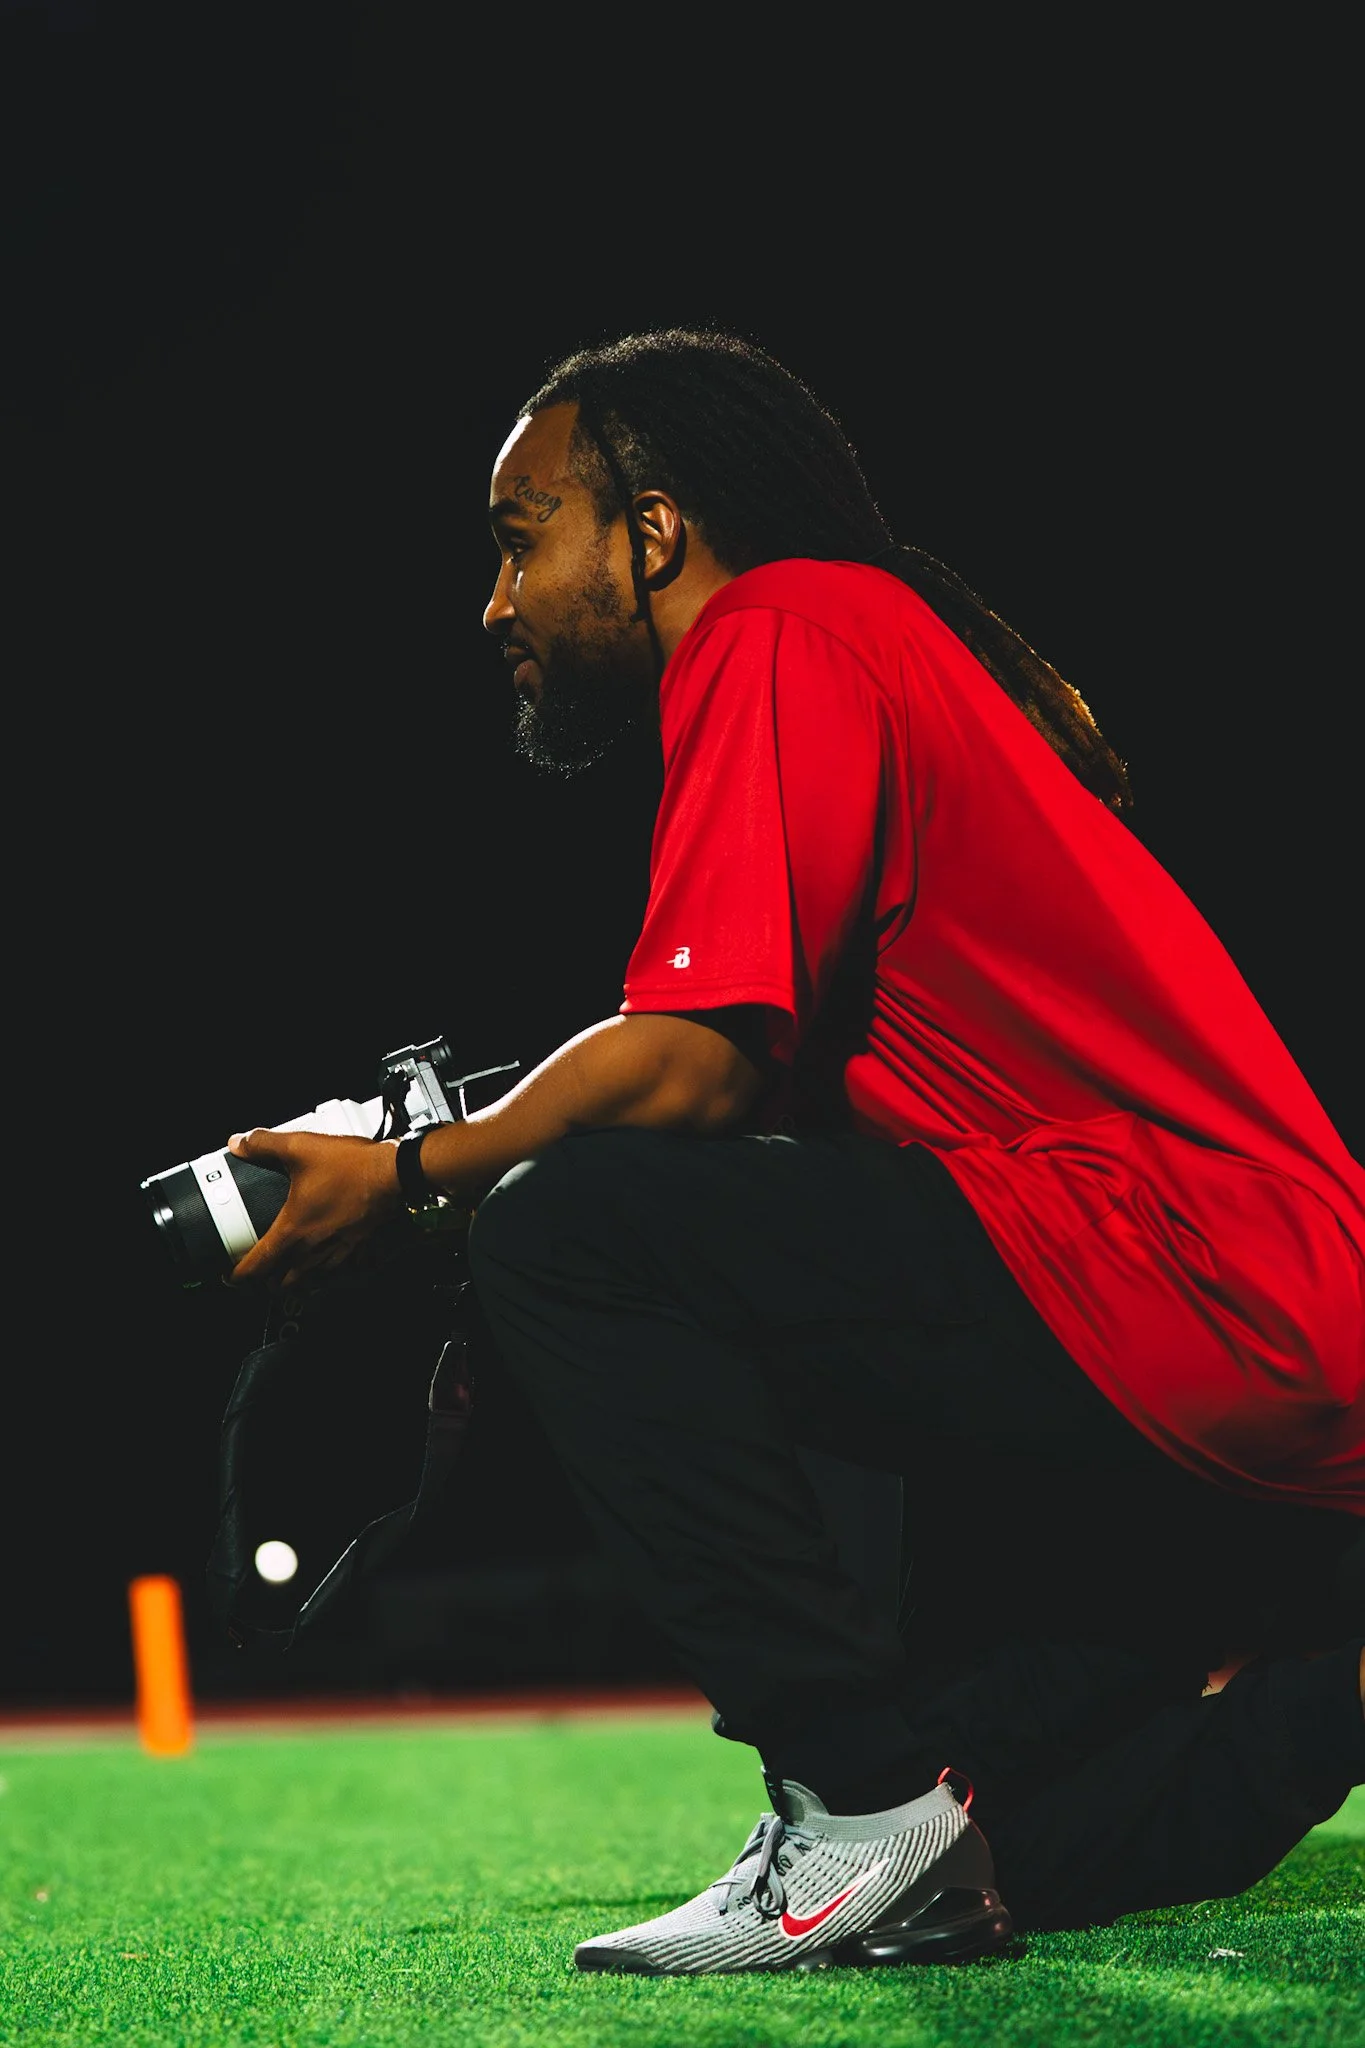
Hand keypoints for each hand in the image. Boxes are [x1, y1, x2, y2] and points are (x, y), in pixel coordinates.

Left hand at [225, 1127, 404, 1288]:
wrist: (394, 1172)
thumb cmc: (352, 1166)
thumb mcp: (300, 1148)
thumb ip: (264, 1144)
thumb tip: (239, 1143)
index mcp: (294, 1229)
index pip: (259, 1264)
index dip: (241, 1275)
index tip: (232, 1278)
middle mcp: (314, 1245)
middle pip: (285, 1279)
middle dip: (268, 1282)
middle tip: (258, 1278)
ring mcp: (338, 1246)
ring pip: (311, 1276)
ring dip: (295, 1278)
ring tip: (286, 1275)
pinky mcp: (357, 1242)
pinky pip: (337, 1265)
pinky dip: (325, 1269)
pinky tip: (325, 1262)